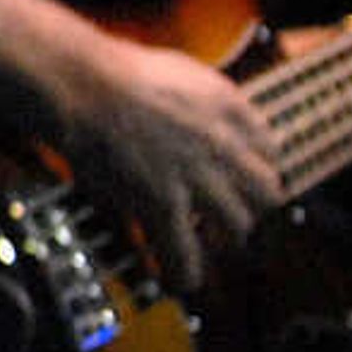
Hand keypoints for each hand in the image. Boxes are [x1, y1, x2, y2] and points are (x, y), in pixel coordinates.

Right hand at [54, 32, 283, 292]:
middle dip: (254, 208)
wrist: (81, 83)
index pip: (270, 148)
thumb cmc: (112, 69)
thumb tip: (209, 108)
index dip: (260, 168)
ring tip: (211, 249)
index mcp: (230, 108)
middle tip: (238, 217)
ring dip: (226, 240)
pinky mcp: (164, 204)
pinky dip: (186, 272)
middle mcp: (224, 145)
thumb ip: (205, 95)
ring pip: (237, 226)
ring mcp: (197, 178)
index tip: (249, 178)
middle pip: (266, 192)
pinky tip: (181, 281)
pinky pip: (185, 253)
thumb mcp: (180, 70)